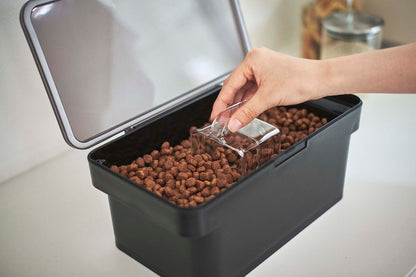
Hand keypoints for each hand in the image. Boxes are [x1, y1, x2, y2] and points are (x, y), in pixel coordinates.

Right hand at [210, 47, 326, 131]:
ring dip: (238, 105)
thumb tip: (233, 124)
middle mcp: (256, 61)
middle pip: (235, 86)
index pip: (230, 84)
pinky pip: (253, 91)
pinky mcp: (269, 77)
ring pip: (244, 90)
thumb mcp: (268, 98)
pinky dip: (248, 103)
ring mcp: (262, 69)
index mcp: (252, 59)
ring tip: (230, 120)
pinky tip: (242, 113)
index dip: (221, 102)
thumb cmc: (300, 80)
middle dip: (228, 105)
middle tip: (221, 121)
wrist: (320, 80)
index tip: (214, 116)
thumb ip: (247, 112)